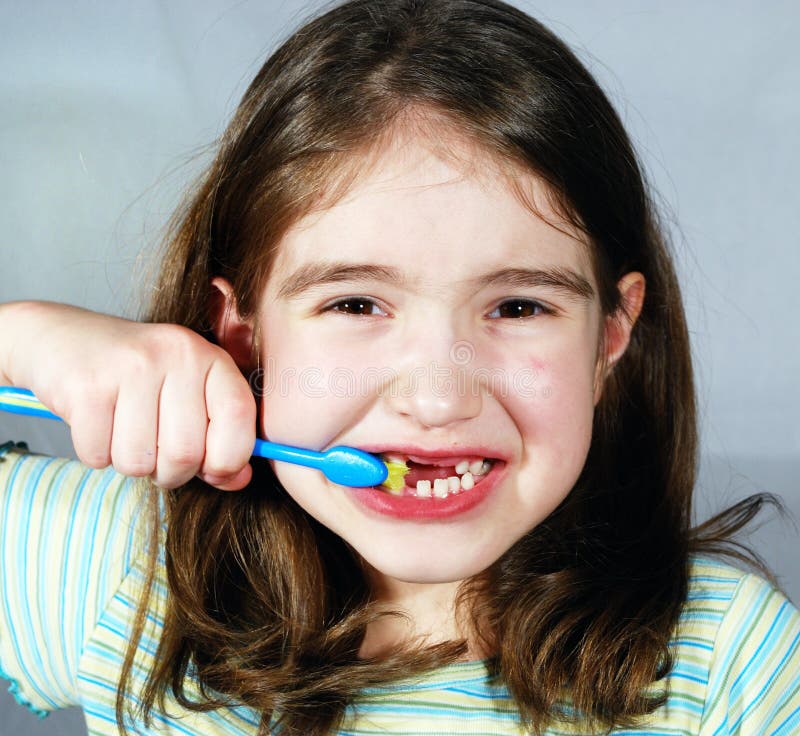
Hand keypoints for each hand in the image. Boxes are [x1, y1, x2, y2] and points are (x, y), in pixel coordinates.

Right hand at [0, 301, 255, 489]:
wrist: (61, 337)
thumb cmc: (135, 375)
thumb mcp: (187, 395)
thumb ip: (219, 437)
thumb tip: (238, 479)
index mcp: (209, 356)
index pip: (239, 416)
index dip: (229, 458)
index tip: (212, 469)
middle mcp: (175, 354)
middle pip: (186, 453)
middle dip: (171, 472)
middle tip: (156, 453)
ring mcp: (130, 367)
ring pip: (140, 462)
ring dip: (132, 464)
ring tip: (124, 433)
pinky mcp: (86, 387)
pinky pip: (99, 456)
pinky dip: (97, 454)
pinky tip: (97, 424)